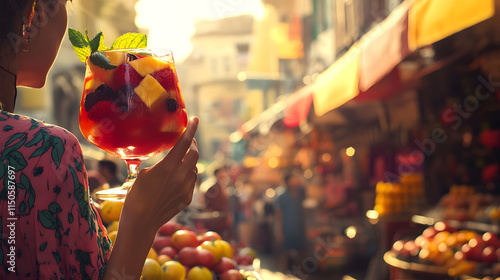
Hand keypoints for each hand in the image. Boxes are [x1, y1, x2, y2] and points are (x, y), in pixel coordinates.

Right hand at [120, 116, 199, 237]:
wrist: (141, 223)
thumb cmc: (135, 197)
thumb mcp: (143, 174)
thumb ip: (159, 164)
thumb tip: (167, 160)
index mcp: (168, 167)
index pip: (185, 142)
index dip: (191, 129)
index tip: (195, 119)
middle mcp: (181, 176)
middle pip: (195, 154)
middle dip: (192, 145)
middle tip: (188, 141)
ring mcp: (186, 188)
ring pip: (194, 168)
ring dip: (189, 162)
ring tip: (179, 161)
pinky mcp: (187, 199)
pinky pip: (192, 181)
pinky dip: (187, 175)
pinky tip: (178, 178)